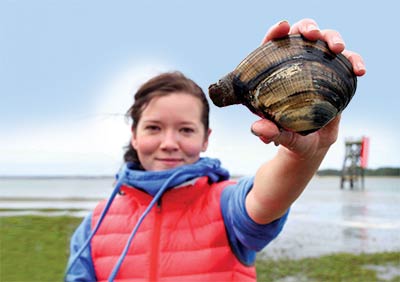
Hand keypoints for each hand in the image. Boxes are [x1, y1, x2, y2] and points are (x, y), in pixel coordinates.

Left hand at [252, 19, 365, 157]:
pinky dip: (355, 61)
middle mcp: (296, 63)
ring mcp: (318, 67)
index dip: (275, 33)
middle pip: (300, 35)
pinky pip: (348, 61)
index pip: (272, 46)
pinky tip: (359, 70)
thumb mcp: (279, 135)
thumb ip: (269, 131)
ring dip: (332, 38)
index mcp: (275, 72)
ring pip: (325, 41)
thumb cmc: (290, 135)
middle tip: (312, 34)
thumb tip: (258, 128)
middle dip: (307, 28)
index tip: (282, 29)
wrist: (312, 144)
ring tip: (338, 48)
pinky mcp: (337, 75)